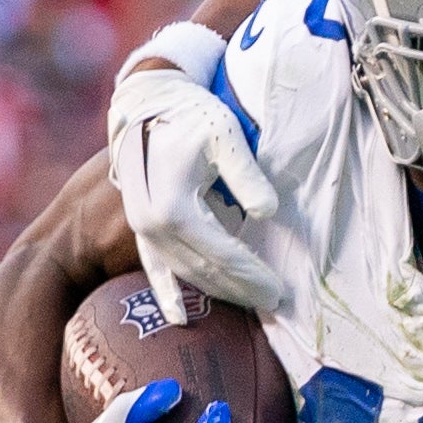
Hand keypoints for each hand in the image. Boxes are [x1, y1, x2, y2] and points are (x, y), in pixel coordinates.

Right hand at [109, 64, 282, 323]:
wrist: (147, 105)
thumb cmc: (191, 117)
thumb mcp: (225, 136)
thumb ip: (246, 176)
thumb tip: (267, 214)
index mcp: (173, 206)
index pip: (223, 253)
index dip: (252, 274)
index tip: (281, 290)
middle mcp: (152, 225)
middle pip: (205, 269)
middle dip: (242, 289)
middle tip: (276, 305)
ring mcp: (143, 230)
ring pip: (186, 273)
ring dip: (218, 291)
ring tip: (251, 304)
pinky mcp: (140, 229)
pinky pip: (154, 269)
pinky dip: (168, 293)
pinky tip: (179, 318)